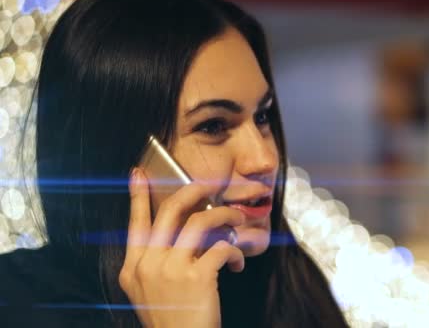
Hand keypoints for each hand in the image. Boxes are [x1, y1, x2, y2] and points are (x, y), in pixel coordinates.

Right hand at [119, 168, 244, 327]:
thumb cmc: (171, 321)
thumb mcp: (148, 292)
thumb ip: (155, 263)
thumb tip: (180, 233)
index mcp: (133, 267)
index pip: (135, 223)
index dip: (137, 196)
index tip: (139, 173)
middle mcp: (149, 264)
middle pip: (170, 211)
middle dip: (194, 190)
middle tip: (211, 184)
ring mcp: (171, 269)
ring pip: (201, 221)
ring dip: (225, 216)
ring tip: (237, 220)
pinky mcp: (198, 277)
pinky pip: (222, 248)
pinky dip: (235, 251)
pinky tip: (238, 263)